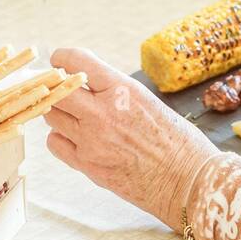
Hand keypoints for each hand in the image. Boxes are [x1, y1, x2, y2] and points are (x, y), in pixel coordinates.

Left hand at [44, 47, 219, 230]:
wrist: (187, 181)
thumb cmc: (177, 140)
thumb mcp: (147, 99)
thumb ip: (114, 89)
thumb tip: (85, 81)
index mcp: (122, 89)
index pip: (76, 61)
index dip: (63, 57)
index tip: (59, 60)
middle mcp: (102, 113)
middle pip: (58, 90)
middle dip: (57, 86)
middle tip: (61, 88)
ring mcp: (91, 141)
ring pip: (53, 116)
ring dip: (60, 112)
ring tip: (74, 114)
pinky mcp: (88, 165)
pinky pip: (56, 143)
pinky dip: (60, 137)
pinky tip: (74, 137)